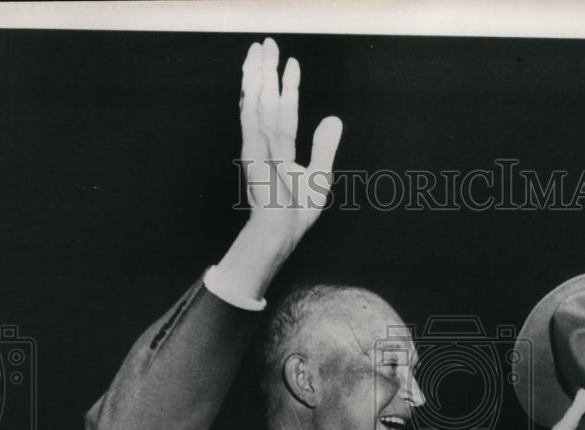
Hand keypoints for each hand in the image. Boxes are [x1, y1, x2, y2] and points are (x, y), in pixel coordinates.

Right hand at [214, 39, 342, 295]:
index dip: (289, 85)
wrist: (282, 231)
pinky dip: (250, 101)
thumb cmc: (297, 211)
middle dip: (267, 70)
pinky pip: (251, 122)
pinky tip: (250, 82)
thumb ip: (325, 145)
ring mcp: (258, 147)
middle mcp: (267, 142)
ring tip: (258, 51)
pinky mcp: (252, 154)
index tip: (291, 62)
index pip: (286, 109)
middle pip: (268, 98)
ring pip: (258, 103)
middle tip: (267, 42)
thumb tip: (335, 117)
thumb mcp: (320, 175)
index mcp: (283, 147)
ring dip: (257, 76)